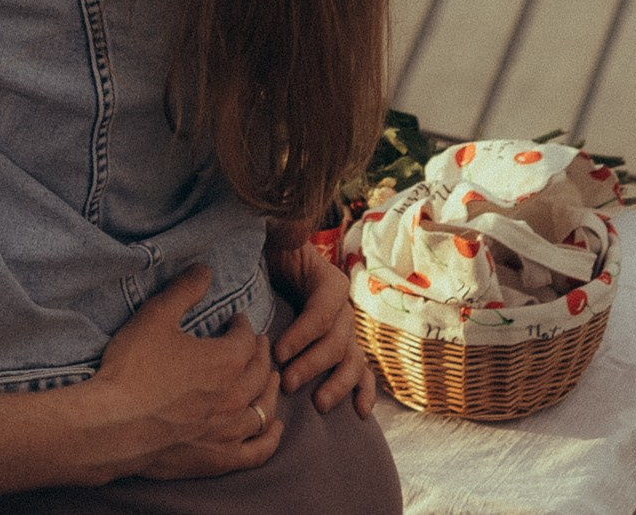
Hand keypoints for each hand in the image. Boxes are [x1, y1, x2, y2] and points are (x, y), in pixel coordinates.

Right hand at [70, 267, 280, 483]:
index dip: (242, 326)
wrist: (114, 425)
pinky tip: (274, 430)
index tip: (236, 321)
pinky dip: (270, 438)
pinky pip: (258, 451)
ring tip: (270, 379)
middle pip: (261, 371)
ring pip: (265, 408)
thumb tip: (204, 268)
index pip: (246, 338)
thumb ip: (183, 291)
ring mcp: (231, 430)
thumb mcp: (155, 318)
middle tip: (257, 344)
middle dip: (260, 353)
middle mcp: (237, 395)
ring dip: (270, 390)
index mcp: (226, 360)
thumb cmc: (133, 369)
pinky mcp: (220, 458)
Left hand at [267, 232, 374, 417]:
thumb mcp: (276, 236)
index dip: (302, 334)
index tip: (276, 352)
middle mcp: (344, 308)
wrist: (277, 258)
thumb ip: (285, 229)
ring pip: (351, 360)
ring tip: (319, 404)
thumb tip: (289, 223)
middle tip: (287, 382)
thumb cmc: (272, 249)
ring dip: (337, 384)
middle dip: (313, 365)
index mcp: (330, 282)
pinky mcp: (343, 347)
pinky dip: (363, 391)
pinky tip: (361, 412)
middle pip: (336, 341)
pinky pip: (361, 371)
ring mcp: (347, 330)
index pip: (322, 313)